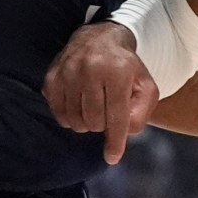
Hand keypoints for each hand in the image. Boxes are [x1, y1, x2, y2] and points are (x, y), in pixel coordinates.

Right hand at [45, 21, 158, 163]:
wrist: (97, 39)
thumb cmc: (125, 68)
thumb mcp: (145, 86)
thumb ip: (141, 112)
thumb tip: (124, 135)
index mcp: (117, 71)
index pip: (116, 115)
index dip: (115, 140)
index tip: (112, 158)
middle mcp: (89, 69)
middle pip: (94, 121)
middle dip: (103, 125)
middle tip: (107, 111)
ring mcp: (67, 72)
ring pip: (75, 121)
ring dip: (87, 122)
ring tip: (94, 107)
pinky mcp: (52, 78)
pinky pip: (59, 114)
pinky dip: (70, 117)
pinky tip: (79, 104)